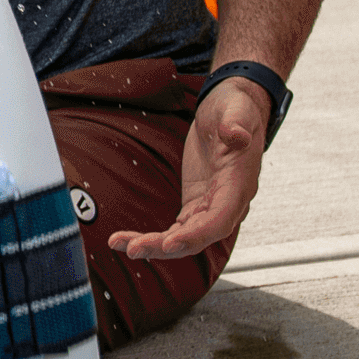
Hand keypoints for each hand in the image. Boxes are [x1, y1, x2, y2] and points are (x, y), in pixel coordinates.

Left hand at [108, 76, 272, 264]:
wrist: (230, 111)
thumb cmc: (236, 110)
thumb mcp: (237, 110)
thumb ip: (237, 123)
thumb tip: (237, 135)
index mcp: (239, 184)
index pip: (220, 220)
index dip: (197, 235)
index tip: (171, 243)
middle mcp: (228, 203)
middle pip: (197, 237)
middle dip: (165, 246)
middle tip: (133, 249)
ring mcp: (210, 206)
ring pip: (183, 237)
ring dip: (153, 245)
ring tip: (120, 245)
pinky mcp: (196, 205)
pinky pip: (175, 229)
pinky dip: (153, 237)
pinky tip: (128, 240)